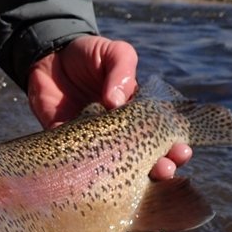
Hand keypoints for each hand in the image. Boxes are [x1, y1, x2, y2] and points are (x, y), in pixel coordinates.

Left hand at [27, 35, 190, 178]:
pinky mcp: (63, 141)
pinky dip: (83, 169)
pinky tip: (91, 173)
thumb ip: (121, 70)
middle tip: (165, 170)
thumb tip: (116, 101)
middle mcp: (116, 133)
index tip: (181, 151)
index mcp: (137, 114)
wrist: (50, 56)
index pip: (160, 136)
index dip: (174, 147)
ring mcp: (91, 140)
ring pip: (110, 167)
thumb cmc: (90, 55)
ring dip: (123, 177)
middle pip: (142, 159)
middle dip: (158, 168)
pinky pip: (73, 161)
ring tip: (136, 178)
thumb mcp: (113, 53)